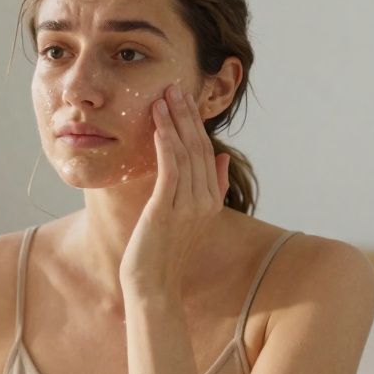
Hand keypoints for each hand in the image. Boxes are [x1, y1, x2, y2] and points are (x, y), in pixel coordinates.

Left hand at [119, 83, 229, 297]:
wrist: (153, 286)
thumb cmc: (164, 252)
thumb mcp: (189, 217)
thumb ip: (209, 186)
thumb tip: (221, 156)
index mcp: (210, 200)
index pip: (205, 152)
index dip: (195, 123)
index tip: (184, 98)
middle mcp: (203, 201)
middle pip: (198, 148)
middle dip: (185, 115)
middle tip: (174, 87)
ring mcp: (187, 207)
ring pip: (184, 155)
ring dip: (173, 124)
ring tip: (162, 98)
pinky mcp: (165, 212)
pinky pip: (170, 172)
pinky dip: (166, 147)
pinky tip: (159, 127)